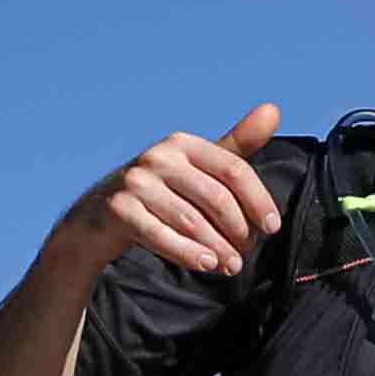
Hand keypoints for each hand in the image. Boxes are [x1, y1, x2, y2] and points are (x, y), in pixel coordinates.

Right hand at [65, 104, 280, 279]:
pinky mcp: (119, 209)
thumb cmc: (162, 190)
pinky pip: (162, 236)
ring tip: (232, 266)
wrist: (100, 214)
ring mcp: (136, 182)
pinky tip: (207, 265)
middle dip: (239, 230)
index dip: (258, 200)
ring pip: (192, 221)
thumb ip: (236, 145)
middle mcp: (159, 157)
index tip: (272, 227)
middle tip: (248, 252)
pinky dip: (188, 254)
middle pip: (216, 198)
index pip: (233, 170)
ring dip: (218, 248)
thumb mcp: (198, 166)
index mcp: (183, 143)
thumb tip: (273, 109)